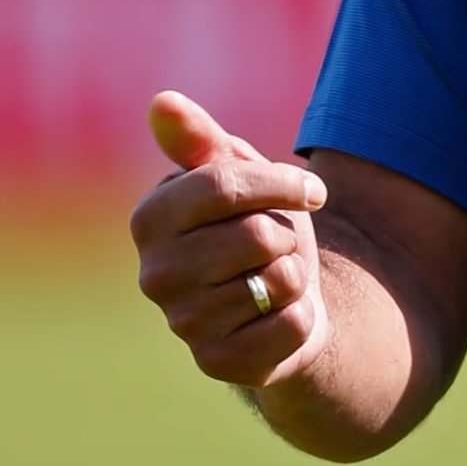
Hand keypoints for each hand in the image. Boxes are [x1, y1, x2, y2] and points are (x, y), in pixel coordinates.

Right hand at [130, 90, 332, 387]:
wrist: (284, 299)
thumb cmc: (258, 224)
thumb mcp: (238, 172)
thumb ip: (201, 138)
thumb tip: (162, 102)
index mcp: (151, 217)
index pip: (223, 185)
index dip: (282, 184)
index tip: (314, 190)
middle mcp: (154, 275)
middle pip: (258, 235)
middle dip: (288, 233)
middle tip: (276, 245)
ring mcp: (182, 323)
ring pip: (279, 278)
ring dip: (295, 273)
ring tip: (272, 277)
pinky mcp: (218, 363)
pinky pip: (291, 324)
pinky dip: (301, 315)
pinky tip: (277, 316)